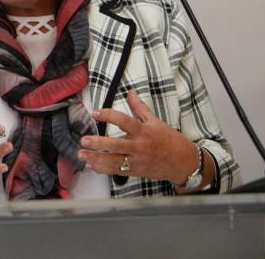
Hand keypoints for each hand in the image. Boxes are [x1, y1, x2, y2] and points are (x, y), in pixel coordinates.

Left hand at [77, 89, 198, 184]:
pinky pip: (118, 171)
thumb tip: (130, 92)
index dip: (109, 115)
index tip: (95, 112)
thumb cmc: (169, 139)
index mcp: (144, 131)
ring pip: (115, 161)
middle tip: (84, 140)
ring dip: (97, 159)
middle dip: (99, 144)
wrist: (183, 162)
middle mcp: (139, 146)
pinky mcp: (136, 171)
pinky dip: (104, 169)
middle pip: (117, 145)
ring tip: (81, 154)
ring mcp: (137, 161)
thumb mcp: (155, 121)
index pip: (124, 121)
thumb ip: (139, 107)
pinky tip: (91, 166)